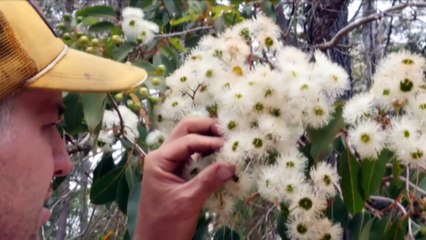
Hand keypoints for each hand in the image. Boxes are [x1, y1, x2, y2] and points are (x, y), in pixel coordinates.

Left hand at [135, 117, 234, 239]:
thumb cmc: (166, 224)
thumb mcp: (187, 202)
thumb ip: (208, 181)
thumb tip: (231, 165)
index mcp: (159, 160)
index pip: (186, 140)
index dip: (208, 140)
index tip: (228, 146)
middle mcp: (162, 156)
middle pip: (185, 130)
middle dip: (206, 128)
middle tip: (227, 133)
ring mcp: (169, 164)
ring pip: (189, 140)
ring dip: (207, 138)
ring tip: (226, 141)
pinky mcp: (177, 173)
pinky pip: (192, 155)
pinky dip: (206, 152)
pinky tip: (219, 156)